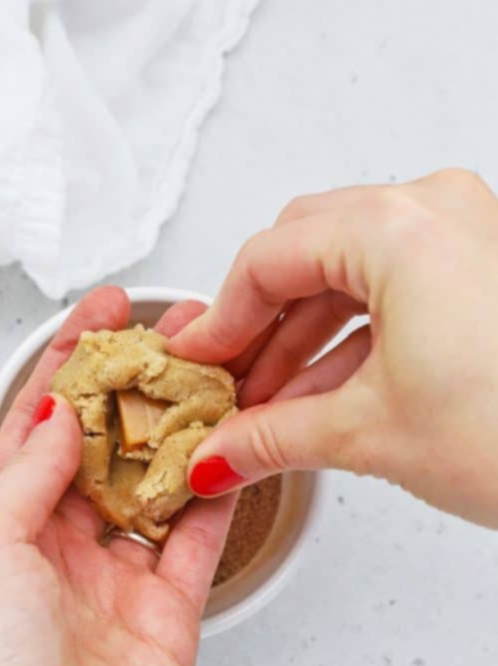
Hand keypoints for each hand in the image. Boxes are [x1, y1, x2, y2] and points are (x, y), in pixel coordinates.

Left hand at [0, 288, 235, 665]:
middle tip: (175, 337)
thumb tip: (59, 414)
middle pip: (107, 447)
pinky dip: (216, 495)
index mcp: (3, 528)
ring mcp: (116, 578)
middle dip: (137, 389)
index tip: (103, 314)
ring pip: (159, 485)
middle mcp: (60, 548)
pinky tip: (232, 452)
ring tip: (215, 379)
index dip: (69, 364)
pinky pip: (197, 539)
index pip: (39, 426)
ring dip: (183, 433)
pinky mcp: (167, 612)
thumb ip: (28, 475)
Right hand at [170, 169, 497, 527]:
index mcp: (400, 228)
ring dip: (303, 337)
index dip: (219, 319)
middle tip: (228, 379)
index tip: (196, 361)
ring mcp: (469, 234)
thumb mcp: (371, 435)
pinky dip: (353, 337)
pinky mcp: (486, 270)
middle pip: (306, 251)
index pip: (268, 258)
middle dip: (260, 322)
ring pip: (351, 270)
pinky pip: (397, 287)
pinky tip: (321, 394)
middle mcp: (437, 211)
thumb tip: (218, 454)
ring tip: (269, 403)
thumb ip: (273, 438)